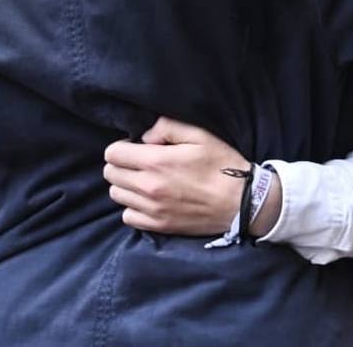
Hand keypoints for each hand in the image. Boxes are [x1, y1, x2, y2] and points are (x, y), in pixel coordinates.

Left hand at [103, 117, 249, 235]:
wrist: (242, 203)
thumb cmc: (222, 165)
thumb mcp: (200, 135)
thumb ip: (167, 127)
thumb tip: (145, 136)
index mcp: (156, 162)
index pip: (112, 153)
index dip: (121, 147)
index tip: (136, 147)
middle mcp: (148, 187)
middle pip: (111, 174)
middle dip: (121, 164)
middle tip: (140, 163)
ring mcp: (152, 209)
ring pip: (116, 195)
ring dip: (125, 185)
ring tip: (144, 180)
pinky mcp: (159, 226)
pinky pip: (128, 216)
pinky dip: (133, 207)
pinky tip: (148, 200)